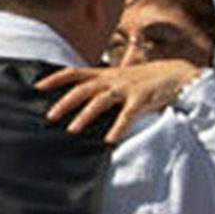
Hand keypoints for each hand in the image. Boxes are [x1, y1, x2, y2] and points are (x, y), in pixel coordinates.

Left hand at [35, 60, 203, 143]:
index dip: (55, 78)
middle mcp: (113, 79)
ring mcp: (127, 89)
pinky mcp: (142, 100)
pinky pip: (127, 116)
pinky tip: (109, 141)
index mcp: (106, 74)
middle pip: (83, 89)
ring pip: (100, 101)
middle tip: (49, 116)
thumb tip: (87, 96)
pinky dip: (118, 128)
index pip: (75, 72)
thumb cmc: (149, 79)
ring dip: (85, 116)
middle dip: (64, 102)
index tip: (37, 86)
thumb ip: (105, 85)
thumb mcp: (124, 78)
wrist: (177, 74)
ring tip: (72, 130)